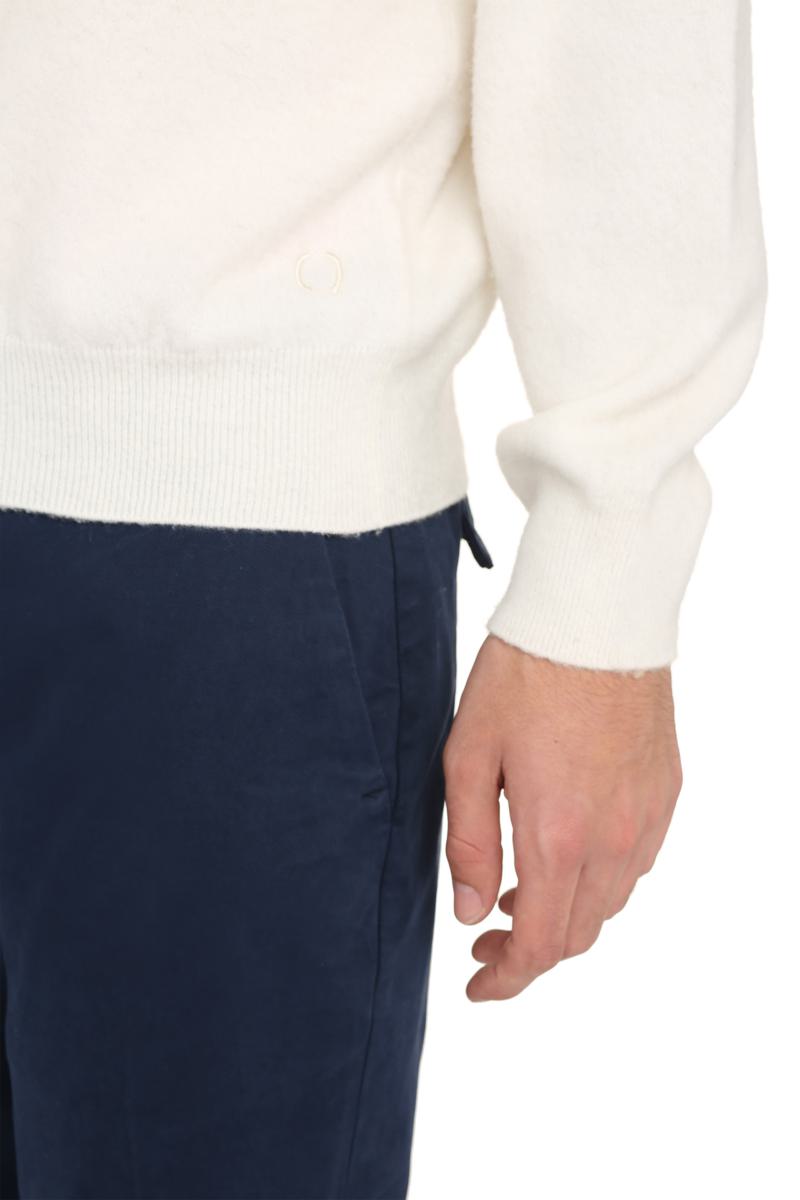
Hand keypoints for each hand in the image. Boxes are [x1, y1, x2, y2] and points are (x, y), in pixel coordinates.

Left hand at [442, 635, 681, 1000]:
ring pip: (610, 903)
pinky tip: (570, 855)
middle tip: (486, 937)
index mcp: (557, 836)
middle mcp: (613, 839)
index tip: (480, 986)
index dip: (506, 980)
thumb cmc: (523, 678)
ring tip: (521, 895)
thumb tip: (470, 912)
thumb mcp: (468, 756)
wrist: (596, 619)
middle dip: (530, 952)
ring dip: (566, 916)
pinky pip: (637, 862)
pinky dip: (600, 880)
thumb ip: (469, 843)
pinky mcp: (665, 792)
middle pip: (577, 934)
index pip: (539, 946)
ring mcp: (647, 817)